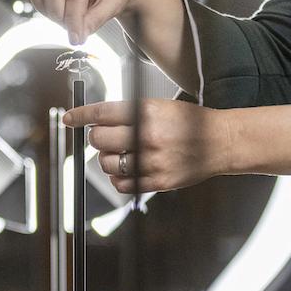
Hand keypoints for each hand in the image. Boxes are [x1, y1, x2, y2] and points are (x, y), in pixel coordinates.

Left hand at [65, 98, 231, 192]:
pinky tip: (128, 169)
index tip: (69, 119)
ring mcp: (152, 161)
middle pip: (99, 140)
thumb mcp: (159, 105)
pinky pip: (122, 184)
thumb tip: (95, 120)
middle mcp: (147, 136)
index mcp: (146, 112)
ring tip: (122, 154)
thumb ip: (128, 112)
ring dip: (107, 159)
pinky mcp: (158, 182)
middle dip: (96, 138)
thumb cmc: (188, 121)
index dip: (80, 116)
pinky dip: (118, 178)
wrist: (221, 142)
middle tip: (105, 136)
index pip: (101, 113)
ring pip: (106, 164)